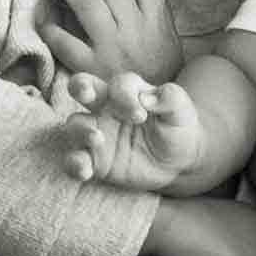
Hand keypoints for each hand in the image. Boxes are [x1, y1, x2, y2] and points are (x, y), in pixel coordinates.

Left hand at [44, 0, 181, 81]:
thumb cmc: (158, 67)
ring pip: (88, 5)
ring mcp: (113, 49)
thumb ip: (149, 5)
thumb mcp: (165, 33)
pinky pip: (66, 42)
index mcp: (157, 17)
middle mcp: (136, 29)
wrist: (157, 110)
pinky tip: (46, 19)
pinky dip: (52, 27)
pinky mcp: (92, 70)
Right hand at [60, 71, 202, 190]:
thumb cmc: (177, 127)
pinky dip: (74, 164)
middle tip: (88, 94)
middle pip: (82, 88)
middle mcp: (106, 109)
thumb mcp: (181, 110)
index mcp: (127, 92)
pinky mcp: (95, 162)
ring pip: (74, 125)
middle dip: (80, 86)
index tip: (141, 116)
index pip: (118, 84)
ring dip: (80, 129)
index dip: (125, 96)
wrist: (179, 161)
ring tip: (98, 139)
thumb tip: (149, 97)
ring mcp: (97, 134)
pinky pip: (75, 161)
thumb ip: (170, 98)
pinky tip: (85, 171)